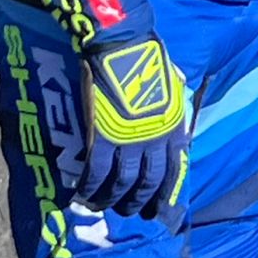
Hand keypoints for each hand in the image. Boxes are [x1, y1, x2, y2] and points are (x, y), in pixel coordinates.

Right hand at [77, 36, 189, 218]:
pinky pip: (96, 172)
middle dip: (139, 202)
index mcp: (173, 127)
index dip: (166, 194)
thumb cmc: (148, 58)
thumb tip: (176, 125)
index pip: (174, 171)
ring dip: (112, 198)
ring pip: (122, 182)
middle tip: (131, 213)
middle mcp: (155, 139)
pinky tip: (81, 194)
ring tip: (102, 206)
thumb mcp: (173, 87)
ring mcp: (129, 140)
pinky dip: (89, 186)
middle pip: (148, 182)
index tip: (160, 210)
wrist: (122, 45)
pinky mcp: (102, 137)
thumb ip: (173, 110)